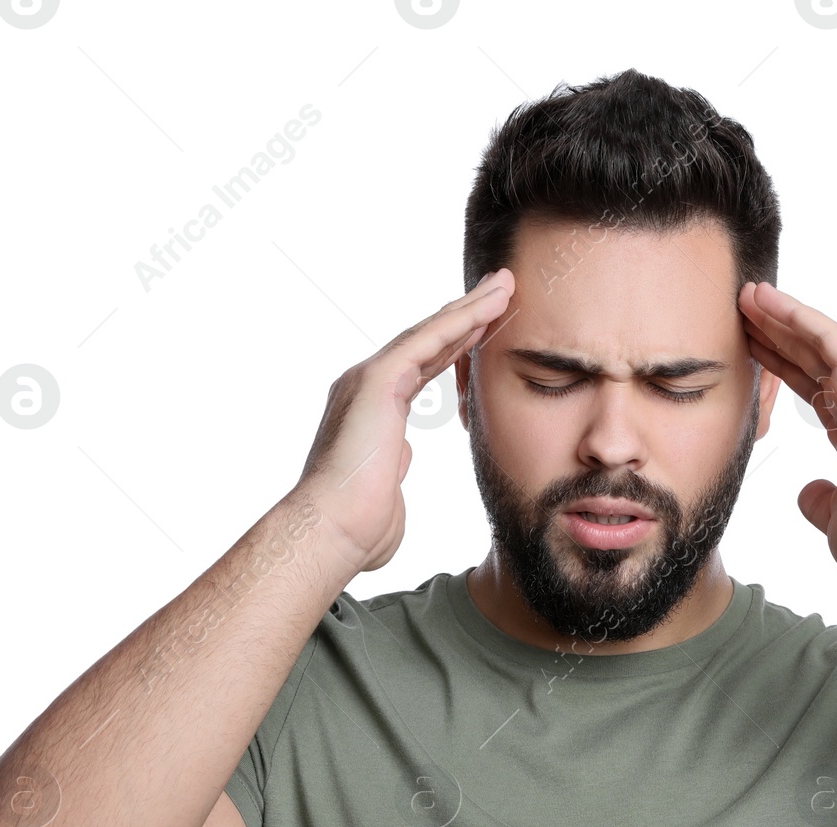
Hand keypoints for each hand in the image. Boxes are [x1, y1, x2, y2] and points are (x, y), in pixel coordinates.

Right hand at [291, 269, 513, 572]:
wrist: (331, 532)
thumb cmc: (358, 529)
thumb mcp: (385, 493)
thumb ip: (392, 474)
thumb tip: (395, 472)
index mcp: (373, 412)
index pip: (422, 368)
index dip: (455, 345)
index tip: (486, 327)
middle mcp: (367, 387)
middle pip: (427, 341)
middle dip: (466, 315)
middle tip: (501, 289)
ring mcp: (369, 380)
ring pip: (430, 333)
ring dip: (470, 307)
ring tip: (505, 284)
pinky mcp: (377, 381)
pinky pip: (427, 340)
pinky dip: (461, 320)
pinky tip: (490, 304)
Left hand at [738, 280, 836, 580]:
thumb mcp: (835, 519)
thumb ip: (821, 501)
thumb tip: (809, 493)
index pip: (810, 387)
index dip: (779, 364)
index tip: (749, 346)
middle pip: (810, 357)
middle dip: (775, 332)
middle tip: (741, 308)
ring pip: (818, 340)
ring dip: (782, 315)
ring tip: (749, 293)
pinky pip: (829, 339)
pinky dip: (798, 316)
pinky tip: (769, 300)